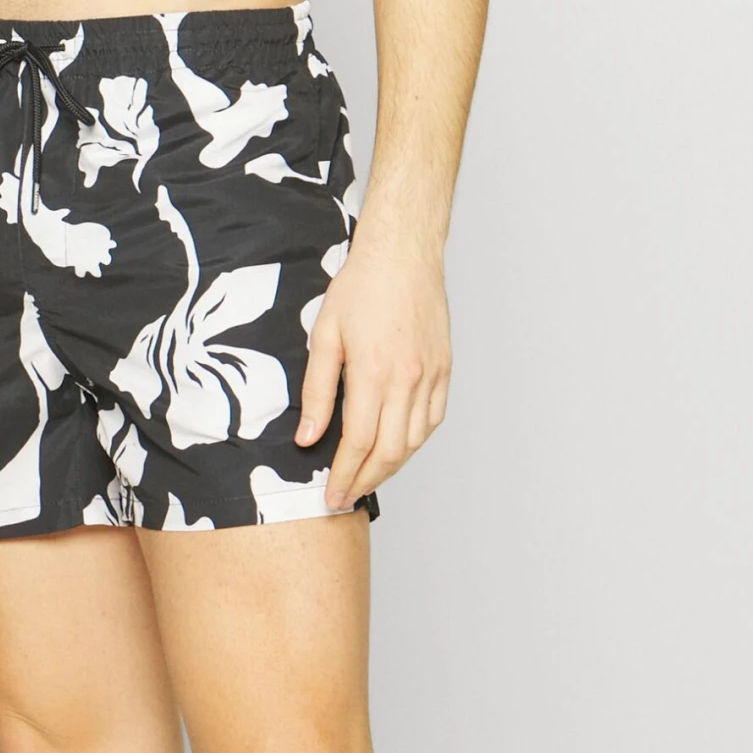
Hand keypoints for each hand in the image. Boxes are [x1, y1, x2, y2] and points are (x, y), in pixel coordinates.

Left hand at [294, 215, 451, 509]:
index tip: (331, 496)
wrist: (403, 254)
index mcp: (374, 372)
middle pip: (389, 451)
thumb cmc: (361, 287)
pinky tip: (397, 446)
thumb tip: (309, 438)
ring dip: (391, 466)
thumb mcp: (325, 335)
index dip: (344, 476)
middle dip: (366, 481)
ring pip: (414, 440)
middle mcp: (408, 380)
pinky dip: (415, 441)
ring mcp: (430, 376)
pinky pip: (433, 419)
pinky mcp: (444, 369)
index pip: (359, 442)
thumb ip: (317, 391)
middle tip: (346, 497)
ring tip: (367, 477)